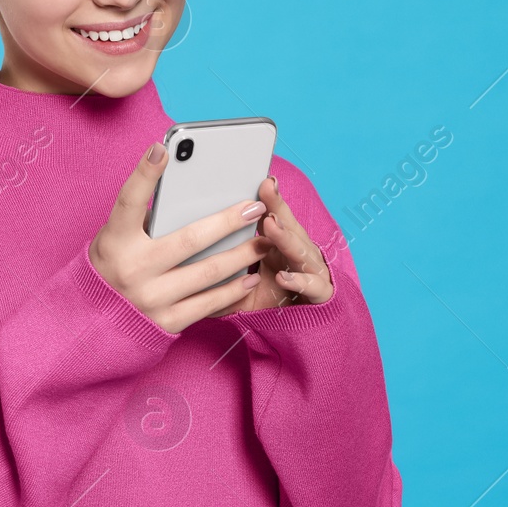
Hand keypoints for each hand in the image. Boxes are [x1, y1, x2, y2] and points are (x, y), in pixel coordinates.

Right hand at [88, 140, 273, 333]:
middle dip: (228, 222)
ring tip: (262, 241)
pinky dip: (232, 290)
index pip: (129, 201)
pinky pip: (207, 304)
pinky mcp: (165, 323)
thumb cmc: (114, 267)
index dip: (145, 174)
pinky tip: (248, 277)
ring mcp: (150, 299)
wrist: (92, 323)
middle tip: (255, 208)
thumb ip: (146, 221)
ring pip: (207, 272)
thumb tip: (194, 195)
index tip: (163, 148)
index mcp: (115, 241)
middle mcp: (132, 269)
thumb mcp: (116, 240)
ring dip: (241, 255)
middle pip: (189, 239)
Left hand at [207, 174, 332, 317]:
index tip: (259, 180)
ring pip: (302, 251)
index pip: (276, 218)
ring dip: (286, 238)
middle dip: (278, 207)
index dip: (269, 200)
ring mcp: (313, 271)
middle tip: (265, 189)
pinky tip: (282, 277)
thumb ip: (221, 278)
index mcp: (281, 248)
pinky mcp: (321, 293)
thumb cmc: (272, 301)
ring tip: (271, 226)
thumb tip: (186, 267)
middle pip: (290, 227)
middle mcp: (299, 254)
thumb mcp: (242, 289)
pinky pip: (313, 286)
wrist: (306, 326)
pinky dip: (299, 281)